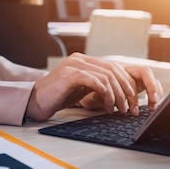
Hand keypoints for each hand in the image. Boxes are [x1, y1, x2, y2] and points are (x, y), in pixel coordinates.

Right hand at [25, 53, 162, 120]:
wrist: (36, 101)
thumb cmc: (59, 97)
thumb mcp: (82, 88)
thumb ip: (97, 84)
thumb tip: (120, 93)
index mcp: (85, 61)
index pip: (114, 68)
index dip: (126, 84)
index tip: (133, 101)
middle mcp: (81, 59)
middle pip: (113, 71)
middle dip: (124, 91)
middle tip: (129, 108)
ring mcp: (74, 65)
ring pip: (106, 76)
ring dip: (115, 95)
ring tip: (116, 109)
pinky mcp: (69, 74)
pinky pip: (92, 79)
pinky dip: (102, 90)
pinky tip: (106, 102)